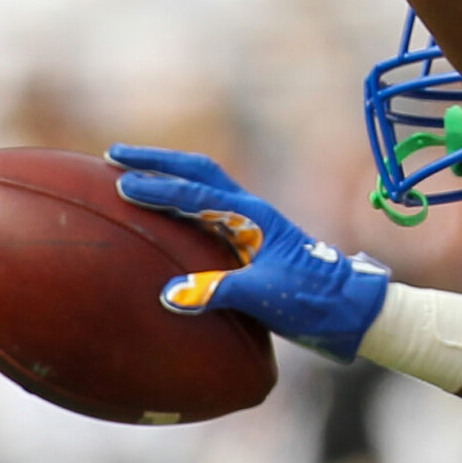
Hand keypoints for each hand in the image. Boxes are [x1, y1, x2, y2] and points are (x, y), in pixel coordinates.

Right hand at [110, 144, 390, 361]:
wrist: (348, 308)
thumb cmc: (312, 300)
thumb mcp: (266, 296)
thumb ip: (220, 292)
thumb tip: (171, 294)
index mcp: (255, 218)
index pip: (199, 196)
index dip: (161, 189)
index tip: (123, 183)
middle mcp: (250, 213)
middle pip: (199, 173)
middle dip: (157, 161)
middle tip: (114, 155)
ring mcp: (249, 224)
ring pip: (202, 187)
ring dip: (167, 175)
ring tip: (127, 172)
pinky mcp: (247, 241)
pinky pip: (205, 211)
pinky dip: (178, 202)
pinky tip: (158, 210)